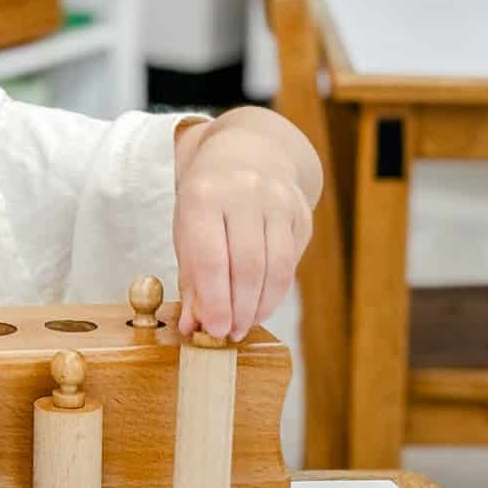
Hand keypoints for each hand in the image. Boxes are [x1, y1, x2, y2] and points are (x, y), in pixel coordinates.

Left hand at [171, 109, 320, 340]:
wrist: (247, 153)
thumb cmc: (207, 200)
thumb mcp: (186, 228)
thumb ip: (190, 277)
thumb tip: (193, 326)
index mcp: (204, 195)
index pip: (211, 258)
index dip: (214, 301)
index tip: (213, 330)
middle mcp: (244, 194)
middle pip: (247, 265)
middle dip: (238, 308)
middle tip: (229, 334)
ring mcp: (278, 200)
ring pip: (276, 266)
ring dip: (260, 304)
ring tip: (244, 324)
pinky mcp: (301, 212)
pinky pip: (292, 261)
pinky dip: (276, 290)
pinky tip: (261, 305)